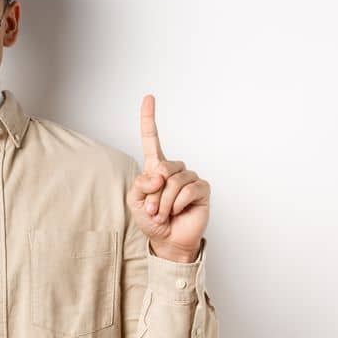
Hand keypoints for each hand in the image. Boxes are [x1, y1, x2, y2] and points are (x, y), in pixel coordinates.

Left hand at [126, 94, 209, 262]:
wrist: (167, 240)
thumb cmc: (151, 219)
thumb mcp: (135, 201)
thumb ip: (140, 184)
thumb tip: (158, 175)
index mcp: (155, 167)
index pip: (152, 139)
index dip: (149, 118)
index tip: (149, 97)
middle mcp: (173, 169)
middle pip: (161, 169)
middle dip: (152, 194)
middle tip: (152, 209)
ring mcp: (189, 177)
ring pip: (173, 183)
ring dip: (163, 203)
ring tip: (163, 214)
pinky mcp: (202, 189)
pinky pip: (187, 191)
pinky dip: (176, 205)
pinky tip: (178, 212)